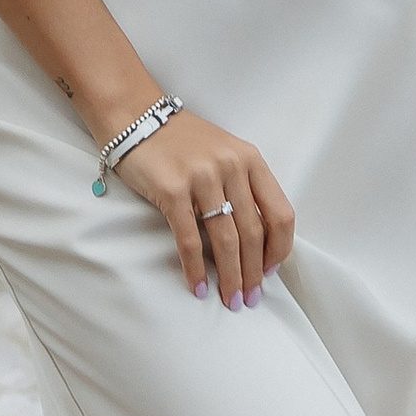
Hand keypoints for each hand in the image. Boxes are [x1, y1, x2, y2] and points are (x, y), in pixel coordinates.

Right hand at [105, 104, 294, 306]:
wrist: (135, 115)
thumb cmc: (181, 140)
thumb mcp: (224, 153)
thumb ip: (243, 187)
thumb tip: (256, 241)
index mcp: (250, 159)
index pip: (280, 213)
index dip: (279, 249)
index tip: (270, 271)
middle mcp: (231, 166)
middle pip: (253, 233)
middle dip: (253, 272)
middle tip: (249, 298)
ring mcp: (202, 178)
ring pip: (225, 239)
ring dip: (230, 276)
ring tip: (230, 299)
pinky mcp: (172, 190)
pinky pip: (189, 238)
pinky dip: (194, 268)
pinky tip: (197, 286)